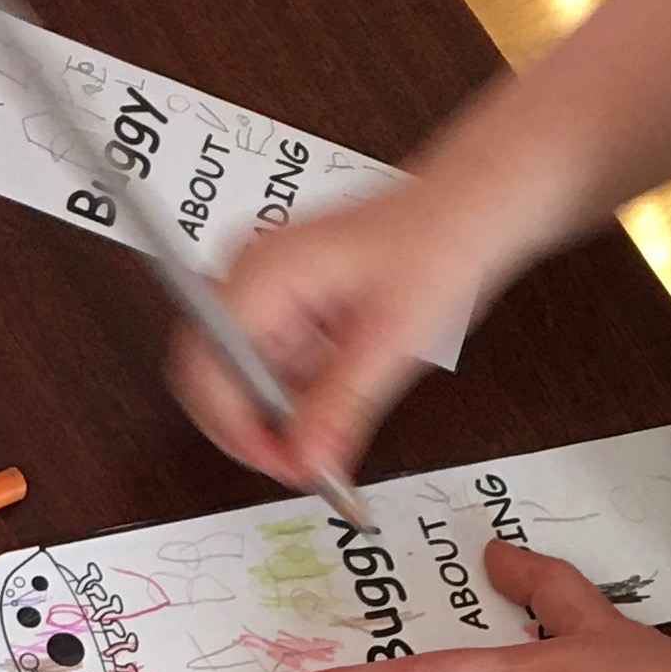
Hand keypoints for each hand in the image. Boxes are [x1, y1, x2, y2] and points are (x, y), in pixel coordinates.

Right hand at [168, 178, 498, 488]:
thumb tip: (306, 460)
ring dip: (280, 417)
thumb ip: (340, 407)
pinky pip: (269, 370)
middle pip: (213, 378)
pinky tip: (332, 406)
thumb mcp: (389, 340)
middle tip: (300, 460)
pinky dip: (296, 399)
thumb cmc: (435, 241)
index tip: (277, 460)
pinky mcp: (283, 307)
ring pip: (241, 381)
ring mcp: (264, 290)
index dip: (235, 428)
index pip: (207, 366)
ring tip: (329, 431)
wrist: (463, 211)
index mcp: (264, 269)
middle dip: (253, 428)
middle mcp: (251, 274)